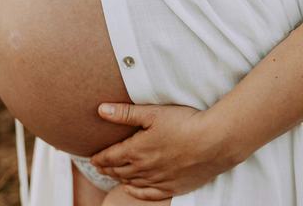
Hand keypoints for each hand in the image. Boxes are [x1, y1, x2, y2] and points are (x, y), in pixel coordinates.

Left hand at [90, 103, 242, 200]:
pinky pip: (149, 194)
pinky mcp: (174, 186)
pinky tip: (132, 190)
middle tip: (98, 166)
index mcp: (137, 149)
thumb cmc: (184, 123)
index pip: (111, 156)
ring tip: (111, 175)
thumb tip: (101, 110)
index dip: (99, 158)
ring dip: (119, 178)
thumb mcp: (151, 113)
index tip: (91, 158)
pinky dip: (137, 192)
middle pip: (120, 170)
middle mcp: (145, 168)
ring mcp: (159, 179)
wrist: (214, 141)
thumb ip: (125, 113)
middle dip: (106, 168)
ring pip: (132, 182)